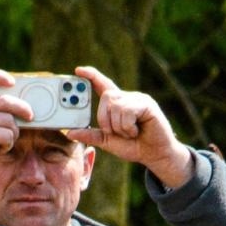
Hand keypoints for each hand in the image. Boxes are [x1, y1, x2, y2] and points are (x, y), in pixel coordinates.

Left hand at [66, 66, 194, 188]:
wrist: (155, 155)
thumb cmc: (133, 146)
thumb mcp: (107, 142)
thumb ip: (91, 135)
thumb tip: (70, 132)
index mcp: (117, 104)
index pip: (103, 84)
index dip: (91, 76)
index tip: (78, 70)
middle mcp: (127, 98)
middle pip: (106, 97)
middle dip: (105, 118)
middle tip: (114, 132)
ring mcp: (138, 99)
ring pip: (115, 106)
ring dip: (118, 126)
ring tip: (130, 133)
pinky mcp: (146, 104)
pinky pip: (127, 111)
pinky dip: (127, 127)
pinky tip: (136, 131)